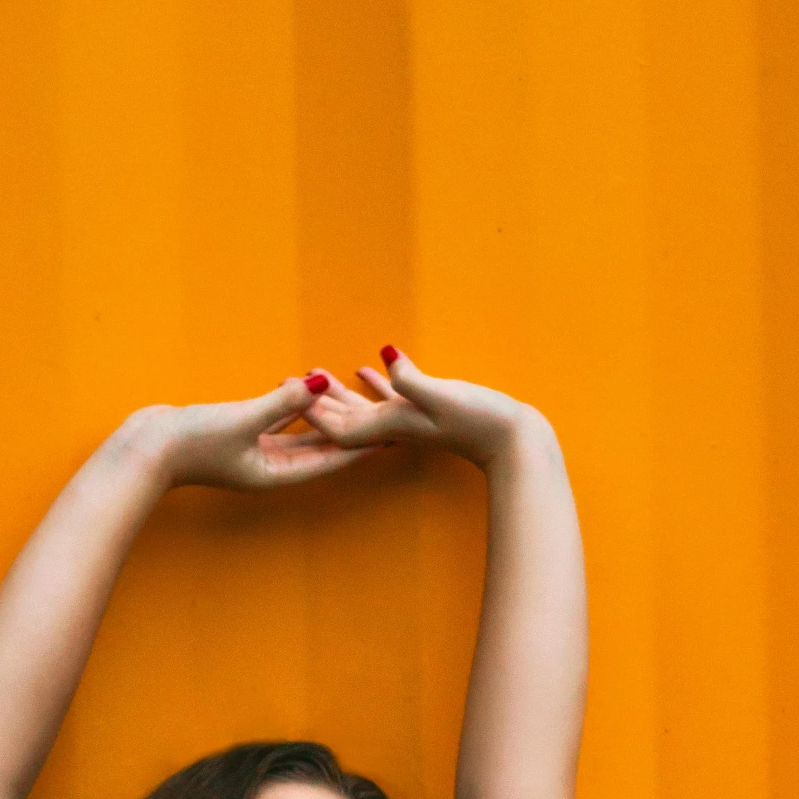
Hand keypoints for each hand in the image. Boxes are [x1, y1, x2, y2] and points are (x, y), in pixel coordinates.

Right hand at [123, 380, 374, 493]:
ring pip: (301, 434)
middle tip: (385, 421)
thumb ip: (282, 402)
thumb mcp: (241, 420)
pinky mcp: (240, 435)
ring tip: (358, 402)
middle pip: (320, 449)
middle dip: (352, 434)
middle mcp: (270, 466)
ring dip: (325, 417)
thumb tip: (319, 382)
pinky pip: (279, 421)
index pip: (329, 459)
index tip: (391, 436)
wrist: (145, 450)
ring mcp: (254, 452)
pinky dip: (295, 407)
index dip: (361, 447)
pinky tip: (310, 389)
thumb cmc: (190, 443)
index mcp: (275, 474)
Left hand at [298, 348, 542, 468]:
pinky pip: (391, 398)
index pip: (339, 425)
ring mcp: (411, 421)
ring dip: (338, 392)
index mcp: (392, 426)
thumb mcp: (444, 395)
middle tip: (284, 381)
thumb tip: (385, 357)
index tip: (286, 393)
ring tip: (315, 373)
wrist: (514, 441)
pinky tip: (368, 367)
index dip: (312, 410)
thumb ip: (412, 379)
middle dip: (314, 402)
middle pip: (343, 418)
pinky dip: (375, 384)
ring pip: (364, 408)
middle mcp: (396, 427)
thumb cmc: (481, 420)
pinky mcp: (427, 411)